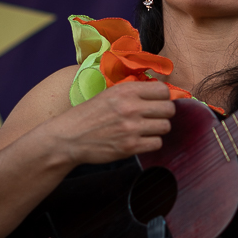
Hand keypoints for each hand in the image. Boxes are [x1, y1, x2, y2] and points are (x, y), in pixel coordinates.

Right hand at [40, 80, 174, 165]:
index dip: (163, 97)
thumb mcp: (109, 95)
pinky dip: (151, 143)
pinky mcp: (130, 147)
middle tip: (153, 117)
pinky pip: (157, 143)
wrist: (68, 138)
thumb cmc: (89, 115)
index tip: (156, 102)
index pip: (163, 90)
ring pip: (166, 127)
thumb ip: (134, 92)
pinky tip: (140, 140)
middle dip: (163, 114)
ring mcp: (131, 128)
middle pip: (169, 109)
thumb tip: (162, 93)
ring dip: (158, 129)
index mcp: (126, 91)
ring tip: (145, 129)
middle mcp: (131, 107)